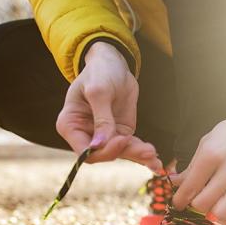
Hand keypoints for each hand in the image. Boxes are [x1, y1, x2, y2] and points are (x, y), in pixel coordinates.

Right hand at [56, 42, 161, 170]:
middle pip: (103, 154)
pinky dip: (142, 153)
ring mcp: (104, 136)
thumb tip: (100, 144)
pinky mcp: (119, 133)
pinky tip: (154, 160)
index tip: (122, 139)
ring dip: (137, 155)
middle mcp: (85, 134)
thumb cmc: (99, 72)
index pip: (84, 150)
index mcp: (70, 125)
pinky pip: (130, 147)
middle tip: (147, 150)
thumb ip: (101, 119)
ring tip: (154, 158)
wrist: (113, 64)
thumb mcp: (99, 91)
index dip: (103, 150)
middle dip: (124, 152)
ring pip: (120, 153)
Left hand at [171, 104, 225, 224]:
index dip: (179, 200)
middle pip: (202, 204)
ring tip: (210, 202)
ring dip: (212, 211)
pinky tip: (223, 197)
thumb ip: (192, 165)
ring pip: (221, 213)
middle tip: (193, 201)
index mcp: (212, 154)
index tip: (177, 203)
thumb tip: (175, 183)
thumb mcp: (209, 141)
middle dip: (193, 206)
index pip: (189, 187)